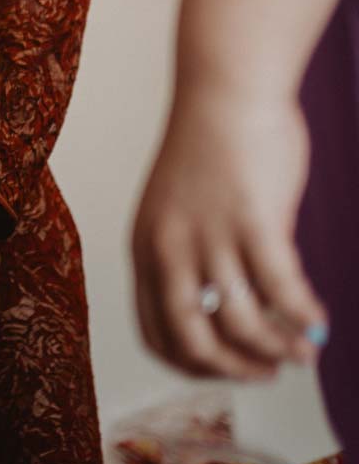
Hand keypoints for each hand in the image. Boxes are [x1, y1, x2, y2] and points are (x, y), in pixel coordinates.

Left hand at [133, 86, 325, 378]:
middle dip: (236, 370)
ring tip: (304, 351)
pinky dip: (303, 315)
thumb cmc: (211, 147)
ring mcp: (209, 236)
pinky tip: (319, 319)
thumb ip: (193, 256)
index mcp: (143, 248)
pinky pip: (282, 289)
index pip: (157, 335)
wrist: (225, 89)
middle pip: (194, 342)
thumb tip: (231, 307)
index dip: (195, 366)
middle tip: (270, 373)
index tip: (229, 370)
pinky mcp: (253, 221)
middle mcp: (168, 248)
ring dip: (279, 349)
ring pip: (244, 324)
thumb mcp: (178, 210)